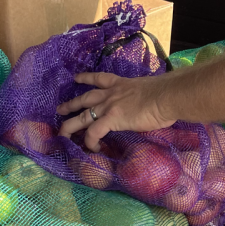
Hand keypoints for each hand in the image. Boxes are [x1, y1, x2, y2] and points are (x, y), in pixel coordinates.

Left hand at [57, 73, 174, 150]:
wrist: (165, 96)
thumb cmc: (164, 94)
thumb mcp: (148, 91)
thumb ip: (141, 97)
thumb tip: (149, 105)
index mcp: (120, 84)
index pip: (99, 78)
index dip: (86, 78)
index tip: (76, 78)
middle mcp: (110, 94)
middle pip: (84, 98)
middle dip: (71, 104)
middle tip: (60, 109)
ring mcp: (108, 106)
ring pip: (82, 116)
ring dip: (70, 125)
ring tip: (62, 133)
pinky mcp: (111, 119)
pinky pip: (93, 132)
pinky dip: (90, 141)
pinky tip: (92, 147)